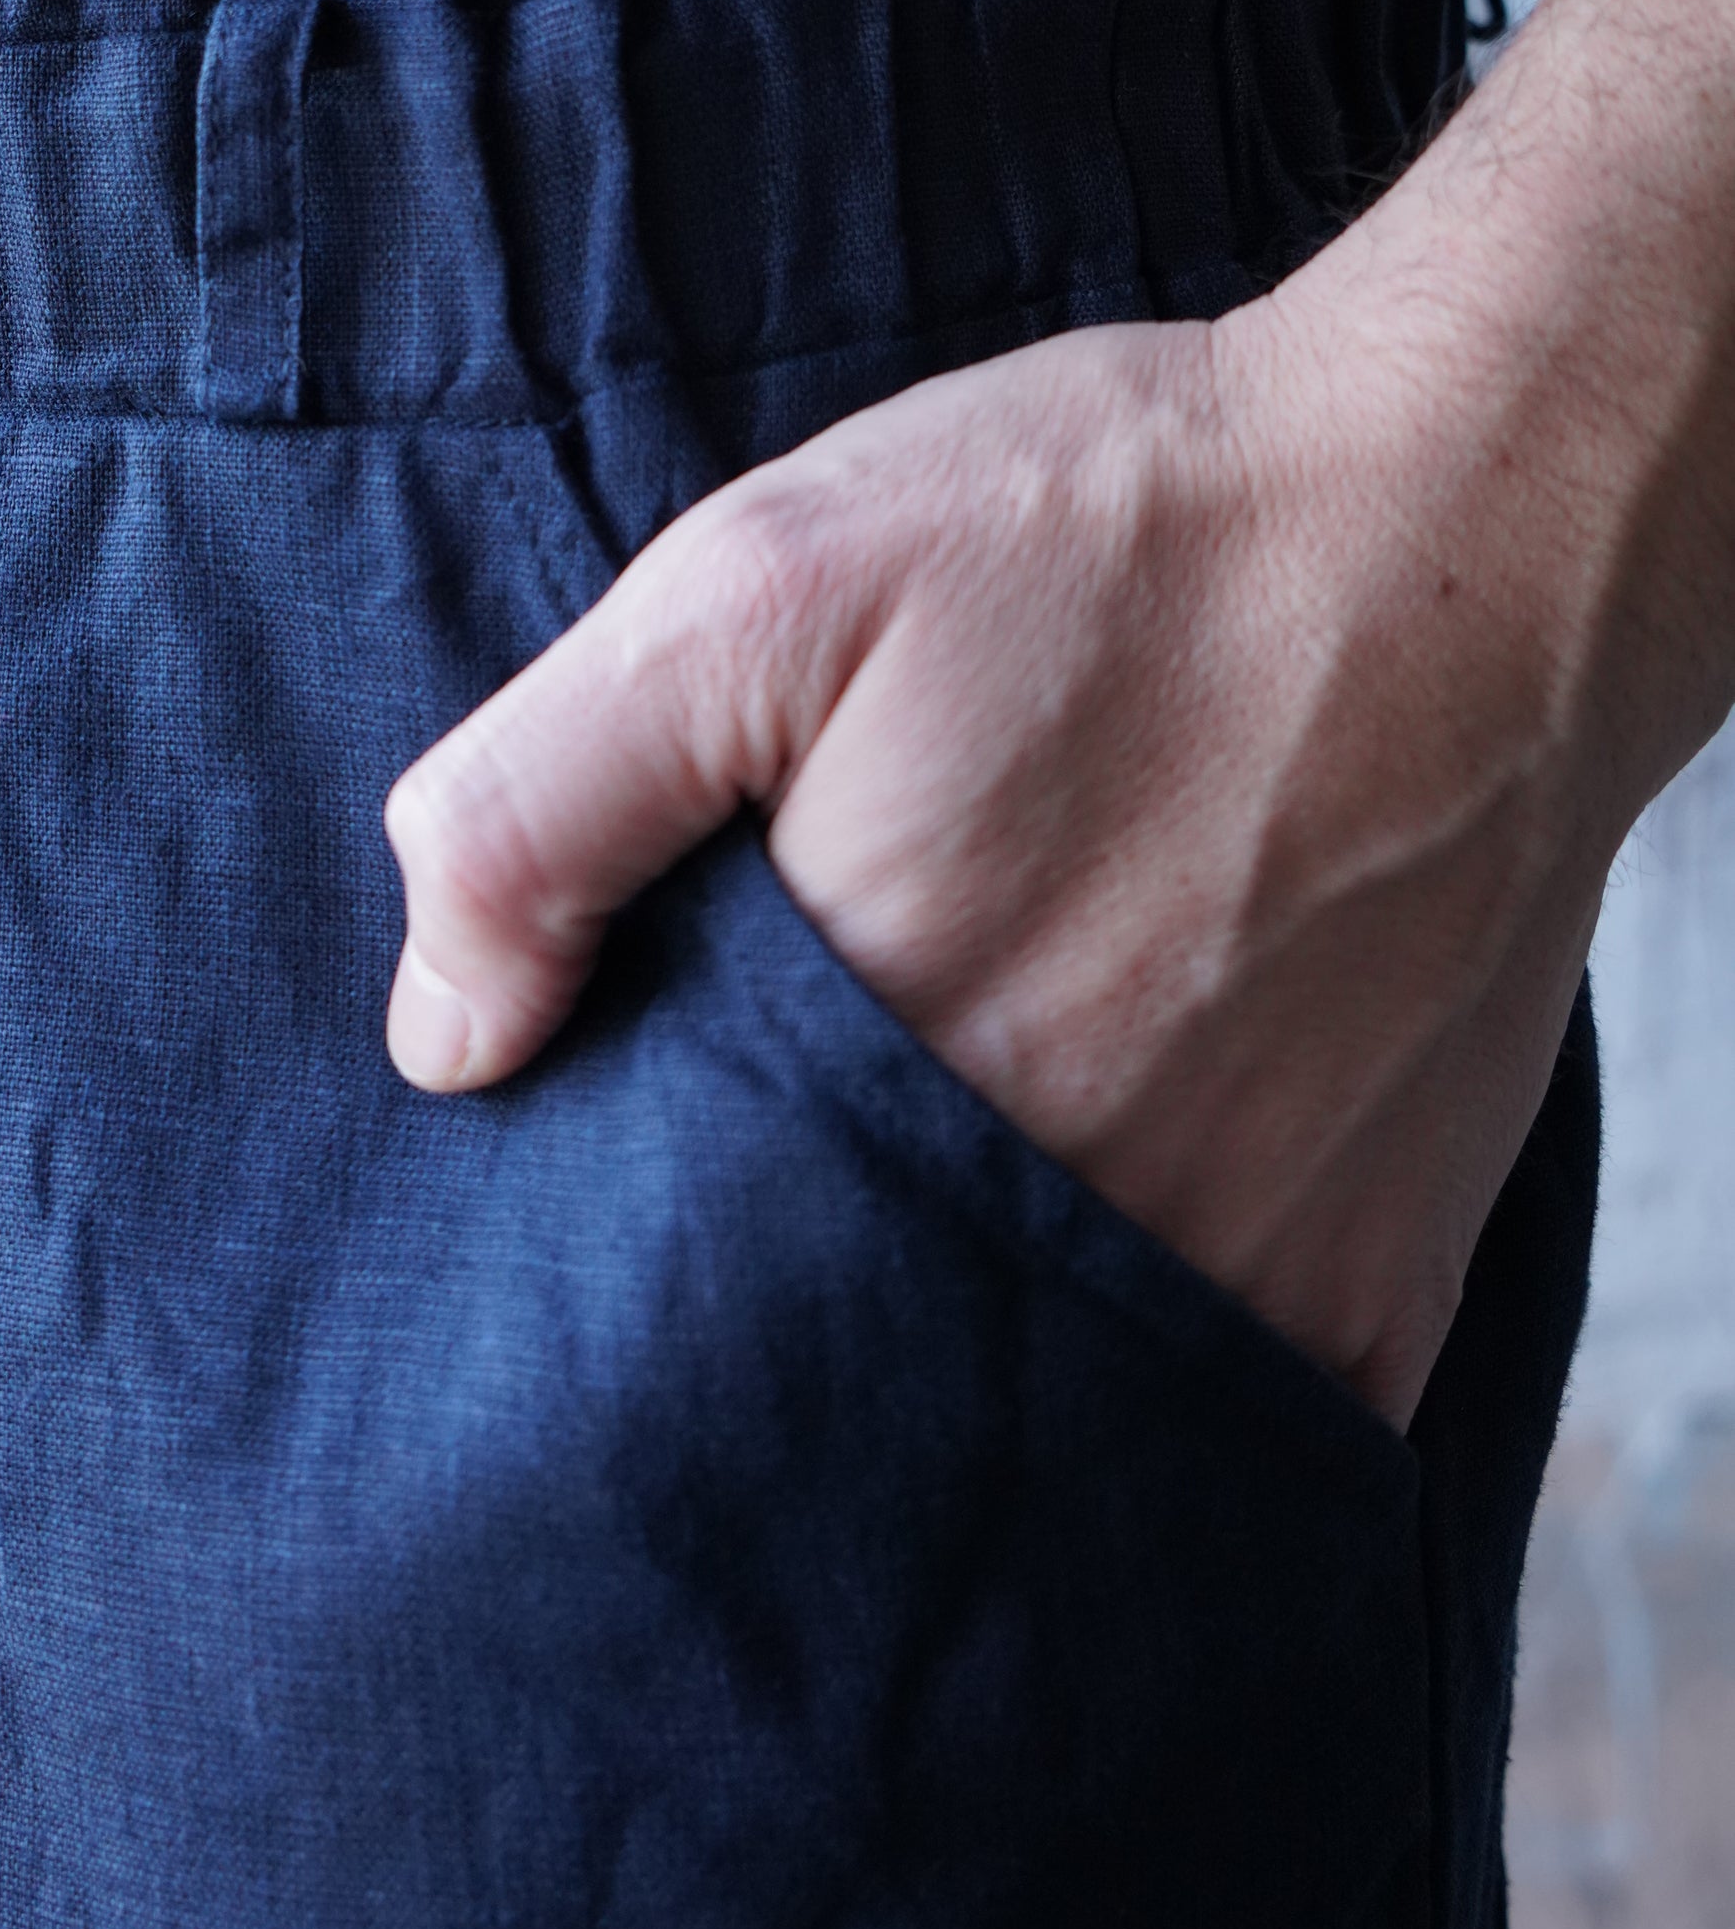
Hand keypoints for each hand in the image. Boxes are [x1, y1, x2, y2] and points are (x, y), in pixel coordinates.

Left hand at [383, 251, 1625, 1431]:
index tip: (593, 1183)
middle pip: (838, 1355)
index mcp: (885, 1062)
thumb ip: (554, 806)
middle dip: (764, 1309)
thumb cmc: (1123, 529)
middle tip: (757, 1183)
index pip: (668, 1270)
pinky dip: (1136, 1362)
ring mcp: (1241, 1268)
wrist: (1483, 518)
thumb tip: (445, 1039)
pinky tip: (1098, 1230)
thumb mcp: (765, 581)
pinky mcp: (1376, 1282)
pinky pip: (1214, 1410)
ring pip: (1022, 1404)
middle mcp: (1068, 1209)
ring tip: (927, 1195)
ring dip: (947, 1338)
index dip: (608, 1242)